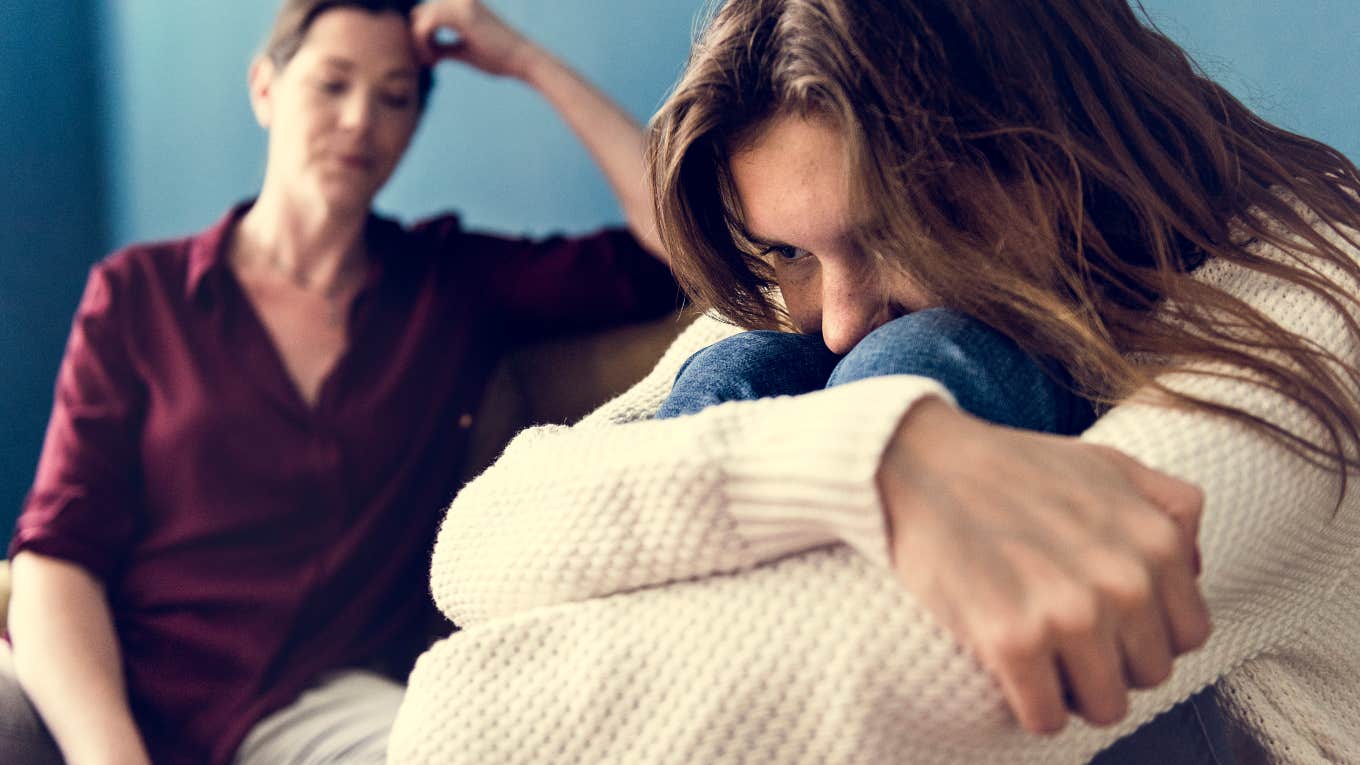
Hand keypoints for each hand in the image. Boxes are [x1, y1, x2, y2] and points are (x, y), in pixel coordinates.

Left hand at [410, 0, 537, 78]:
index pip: (425, 11)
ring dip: (420, 44)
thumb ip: (442, 46)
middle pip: (419, 13)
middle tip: (431, 63)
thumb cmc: (497, 57)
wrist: (522, 59)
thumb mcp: (463, 50)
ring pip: (420, 19)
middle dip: (418, 40)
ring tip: (433, 62)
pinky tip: (435, 61)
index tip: (432, 59)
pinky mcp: (462, 15)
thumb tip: (421, 51)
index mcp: (461, 3)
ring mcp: (460, 3)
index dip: (421, 35)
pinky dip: (424, 44)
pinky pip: (426, 25)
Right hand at [877, 397, 1209, 733]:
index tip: (1106, 622)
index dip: (1144, 632)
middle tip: (1065, 636)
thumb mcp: (1109, 463)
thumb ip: (1171, 506)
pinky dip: (1030, 706)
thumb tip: (1193, 567)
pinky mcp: (1013, 642)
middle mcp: (1124, 583)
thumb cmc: (1011, 465)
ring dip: (1072, 691)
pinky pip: (1046, 717)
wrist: (921, 461)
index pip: (1187, 635)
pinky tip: (1011, 673)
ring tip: (1041, 659)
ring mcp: (1070, 615)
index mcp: (1156, 543)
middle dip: (1110, 661)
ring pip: (1104, 706)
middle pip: (1147, 675)